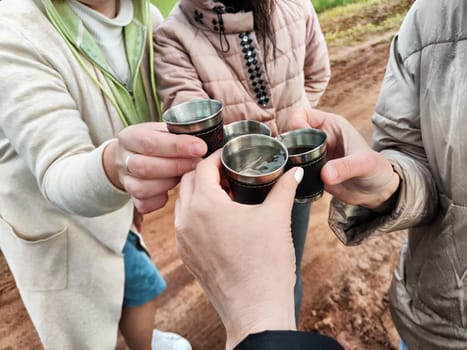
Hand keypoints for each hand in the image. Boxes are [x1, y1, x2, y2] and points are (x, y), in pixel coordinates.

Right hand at [103, 122, 206, 212]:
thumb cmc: (155, 142)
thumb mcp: (162, 130)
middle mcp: (122, 159)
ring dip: (168, 184)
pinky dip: (159, 200)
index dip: (177, 146)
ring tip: (184, 177)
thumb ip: (178, 134)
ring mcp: (125, 180)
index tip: (200, 148)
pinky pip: (144, 204)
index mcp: (129, 137)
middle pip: (145, 167)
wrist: (132, 157)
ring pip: (142, 188)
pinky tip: (170, 192)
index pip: (150, 142)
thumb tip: (202, 143)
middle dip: (175, 166)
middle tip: (197, 164)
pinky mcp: (131, 197)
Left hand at [174, 151, 300, 348]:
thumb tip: (295, 172)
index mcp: (204, 205)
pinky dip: (197, 213)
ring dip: (199, 192)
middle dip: (205, 172)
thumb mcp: (277, 218)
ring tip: (225, 193)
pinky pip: (184, 225)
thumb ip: (284, 188)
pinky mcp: (187, 257)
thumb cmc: (265, 264)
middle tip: (229, 171)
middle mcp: (186, 220)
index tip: (231, 154)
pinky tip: (220, 219)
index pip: (202, 167)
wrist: (255, 309)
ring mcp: (183, 240)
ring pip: (183, 204)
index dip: (217, 156)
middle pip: (187, 182)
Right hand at [289, 108, 399, 210]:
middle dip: (288, 146)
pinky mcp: (310, 171)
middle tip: (292, 161)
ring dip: (287, 161)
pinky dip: (290, 175)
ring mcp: (313, 155)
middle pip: (291, 134)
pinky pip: (293, 170)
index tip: (298, 141)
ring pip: (290, 152)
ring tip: (291, 172)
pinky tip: (293, 182)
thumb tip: (324, 175)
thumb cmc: (376, 170)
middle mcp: (319, 138)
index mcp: (330, 125)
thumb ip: (345, 167)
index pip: (302, 115)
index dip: (295, 124)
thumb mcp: (364, 164)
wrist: (377, 192)